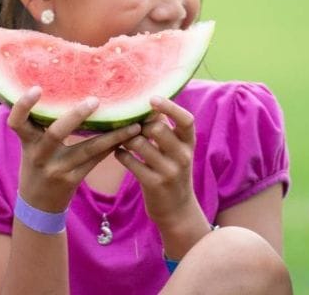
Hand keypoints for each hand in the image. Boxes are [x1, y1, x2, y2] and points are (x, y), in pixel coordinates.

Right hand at [9, 87, 141, 212]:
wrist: (37, 205)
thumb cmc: (36, 165)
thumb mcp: (31, 146)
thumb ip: (40, 124)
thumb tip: (64, 88)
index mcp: (27, 142)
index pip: (17, 122)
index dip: (24, 105)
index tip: (37, 88)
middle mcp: (39, 155)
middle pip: (56, 133)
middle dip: (76, 116)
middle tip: (95, 100)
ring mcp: (56, 169)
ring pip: (87, 149)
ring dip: (112, 136)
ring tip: (133, 124)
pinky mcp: (72, 180)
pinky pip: (95, 160)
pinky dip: (111, 147)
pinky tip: (127, 138)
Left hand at [114, 96, 198, 226]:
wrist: (177, 210)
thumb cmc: (172, 172)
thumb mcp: (177, 151)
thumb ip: (167, 130)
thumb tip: (148, 105)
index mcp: (189, 144)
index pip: (186, 120)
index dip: (170, 107)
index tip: (152, 98)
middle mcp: (183, 156)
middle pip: (157, 128)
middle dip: (140, 125)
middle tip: (131, 129)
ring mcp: (170, 171)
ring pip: (140, 143)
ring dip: (127, 139)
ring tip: (123, 140)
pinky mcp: (154, 184)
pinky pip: (131, 161)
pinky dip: (121, 155)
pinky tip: (119, 154)